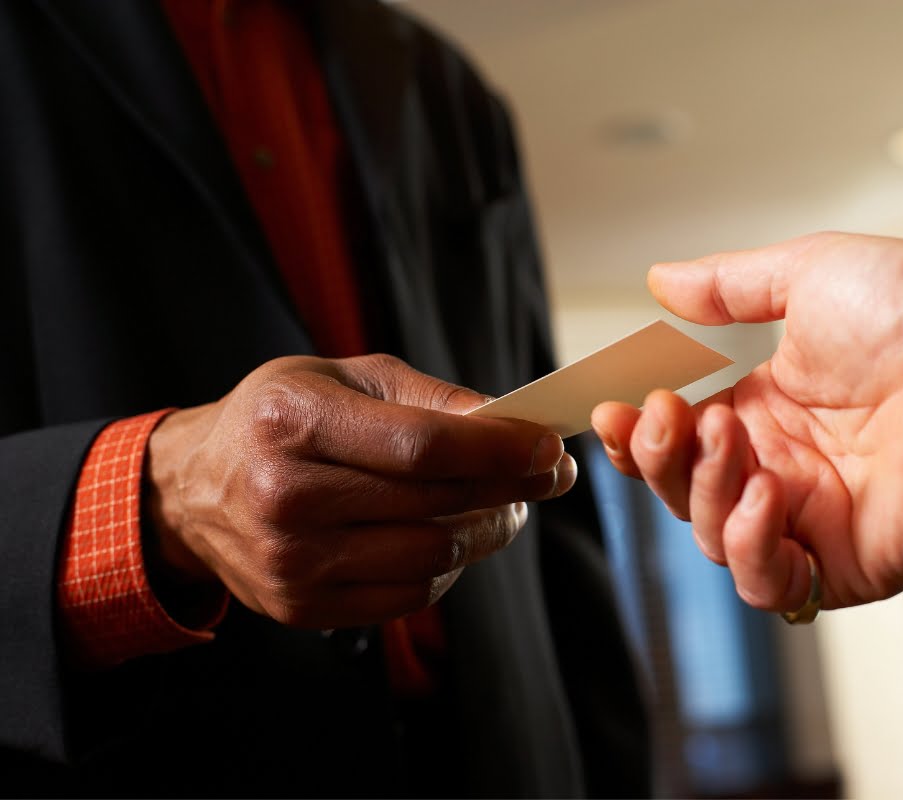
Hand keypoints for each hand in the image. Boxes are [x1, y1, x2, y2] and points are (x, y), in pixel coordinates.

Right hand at [145, 354, 572, 627]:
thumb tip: (510, 419)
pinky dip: (448, 564)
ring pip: (432, 555)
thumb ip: (426, 397)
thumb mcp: (342, 379)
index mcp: (293, 421)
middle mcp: (285, 496)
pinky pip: (409, 594)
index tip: (550, 448)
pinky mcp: (301, 606)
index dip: (498, 449)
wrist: (193, 491)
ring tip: (507, 506)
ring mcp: (290, 561)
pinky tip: (453, 535)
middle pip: (435, 503)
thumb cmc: (281, 419)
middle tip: (549, 476)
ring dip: (489, 530)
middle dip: (511, 488)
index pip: (421, 446)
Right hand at [592, 232, 902, 611]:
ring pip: (716, 538)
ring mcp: (812, 520)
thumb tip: (661, 279)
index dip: (638, 435)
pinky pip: (770, 585)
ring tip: (733, 439)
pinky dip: (751, 547)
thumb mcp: (808, 274)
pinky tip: (766, 494)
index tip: (614, 407)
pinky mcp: (845, 563)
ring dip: (705, 491)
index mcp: (768, 411)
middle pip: (685, 493)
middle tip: (666, 414)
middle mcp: (784, 469)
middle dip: (659, 458)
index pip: (680, 442)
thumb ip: (727, 286)